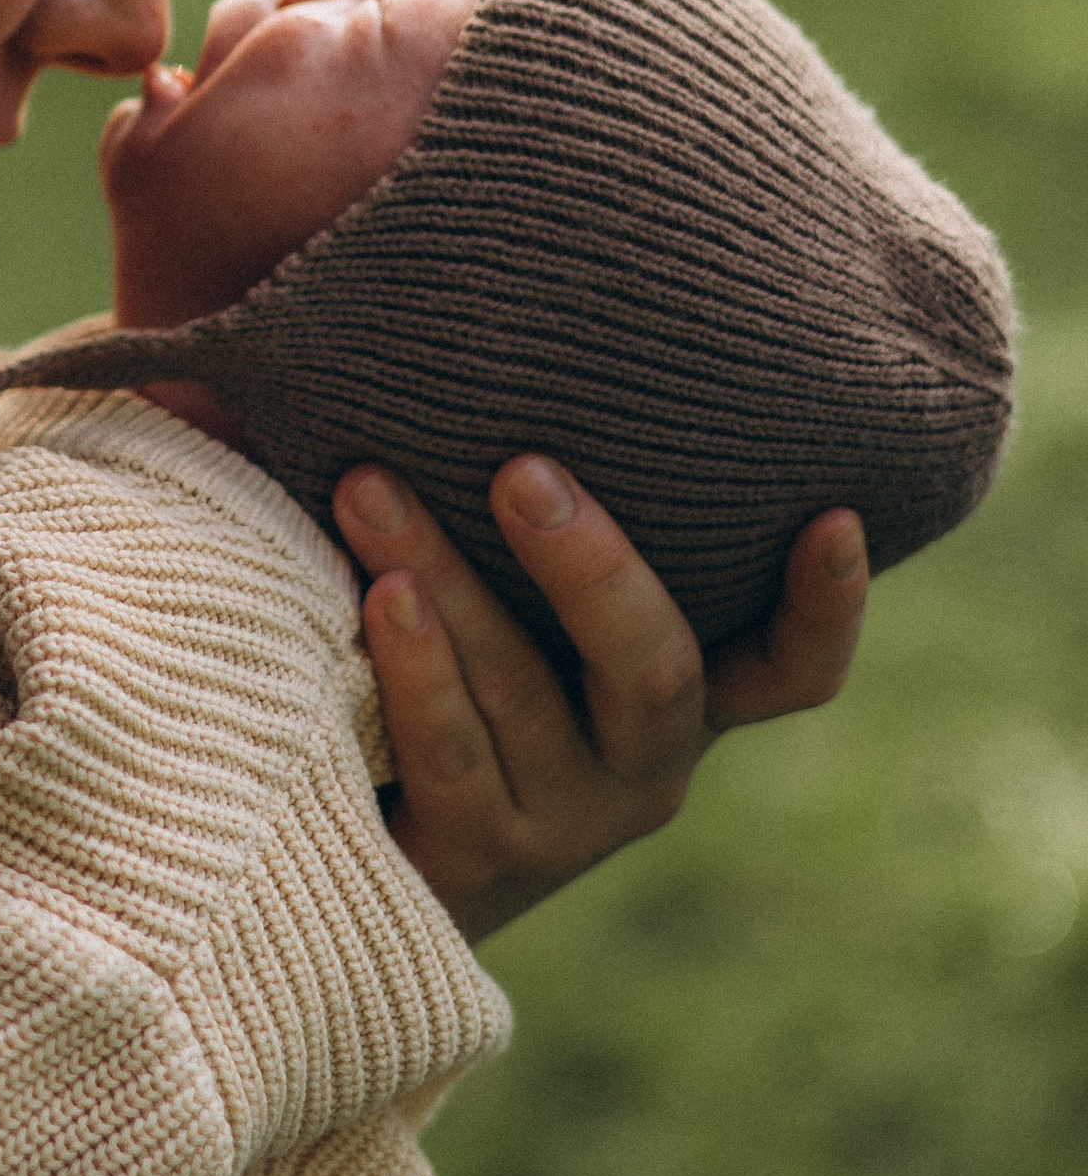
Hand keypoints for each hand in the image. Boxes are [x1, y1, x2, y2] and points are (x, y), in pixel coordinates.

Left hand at [332, 457, 867, 943]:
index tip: (834, 512)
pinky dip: (417, 669)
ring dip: (447, 577)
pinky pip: (453, 755)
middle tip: (519, 470)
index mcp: (674, 696)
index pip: (790, 669)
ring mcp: (564, 823)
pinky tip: (378, 596)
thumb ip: (519, 509)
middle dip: (591, 566)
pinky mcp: (476, 862)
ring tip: (369, 488)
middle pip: (654, 668)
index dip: (826, 605)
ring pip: (525, 694)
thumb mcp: (502, 597)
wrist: (341, 851)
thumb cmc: (427, 665)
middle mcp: (642, 765)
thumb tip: (454, 313)